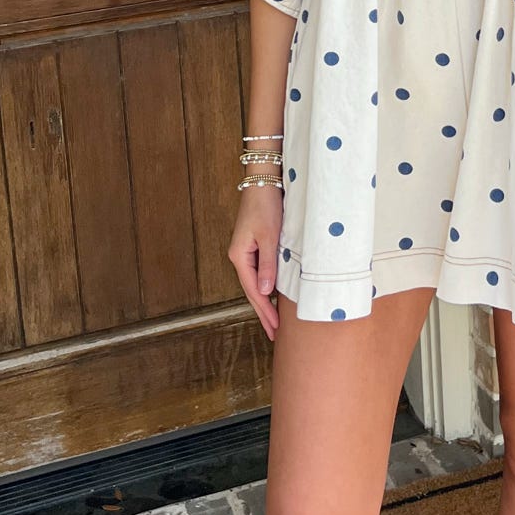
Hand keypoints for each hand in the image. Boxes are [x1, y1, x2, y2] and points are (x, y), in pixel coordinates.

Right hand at [230, 183, 283, 339]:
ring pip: (256, 282)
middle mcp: (239, 256)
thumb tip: (266, 291)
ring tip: (275, 320)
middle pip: (253, 290)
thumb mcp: (269, 236)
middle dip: (263, 312)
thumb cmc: (266, 205)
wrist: (263, 180)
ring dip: (266, 301)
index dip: (265, 311)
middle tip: (274, 333)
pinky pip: (261, 271)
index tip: (274, 329)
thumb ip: (268, 265)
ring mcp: (246, 251)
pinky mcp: (254, 244)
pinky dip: (268, 286)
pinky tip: (275, 294)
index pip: (254, 291)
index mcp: (239, 256)